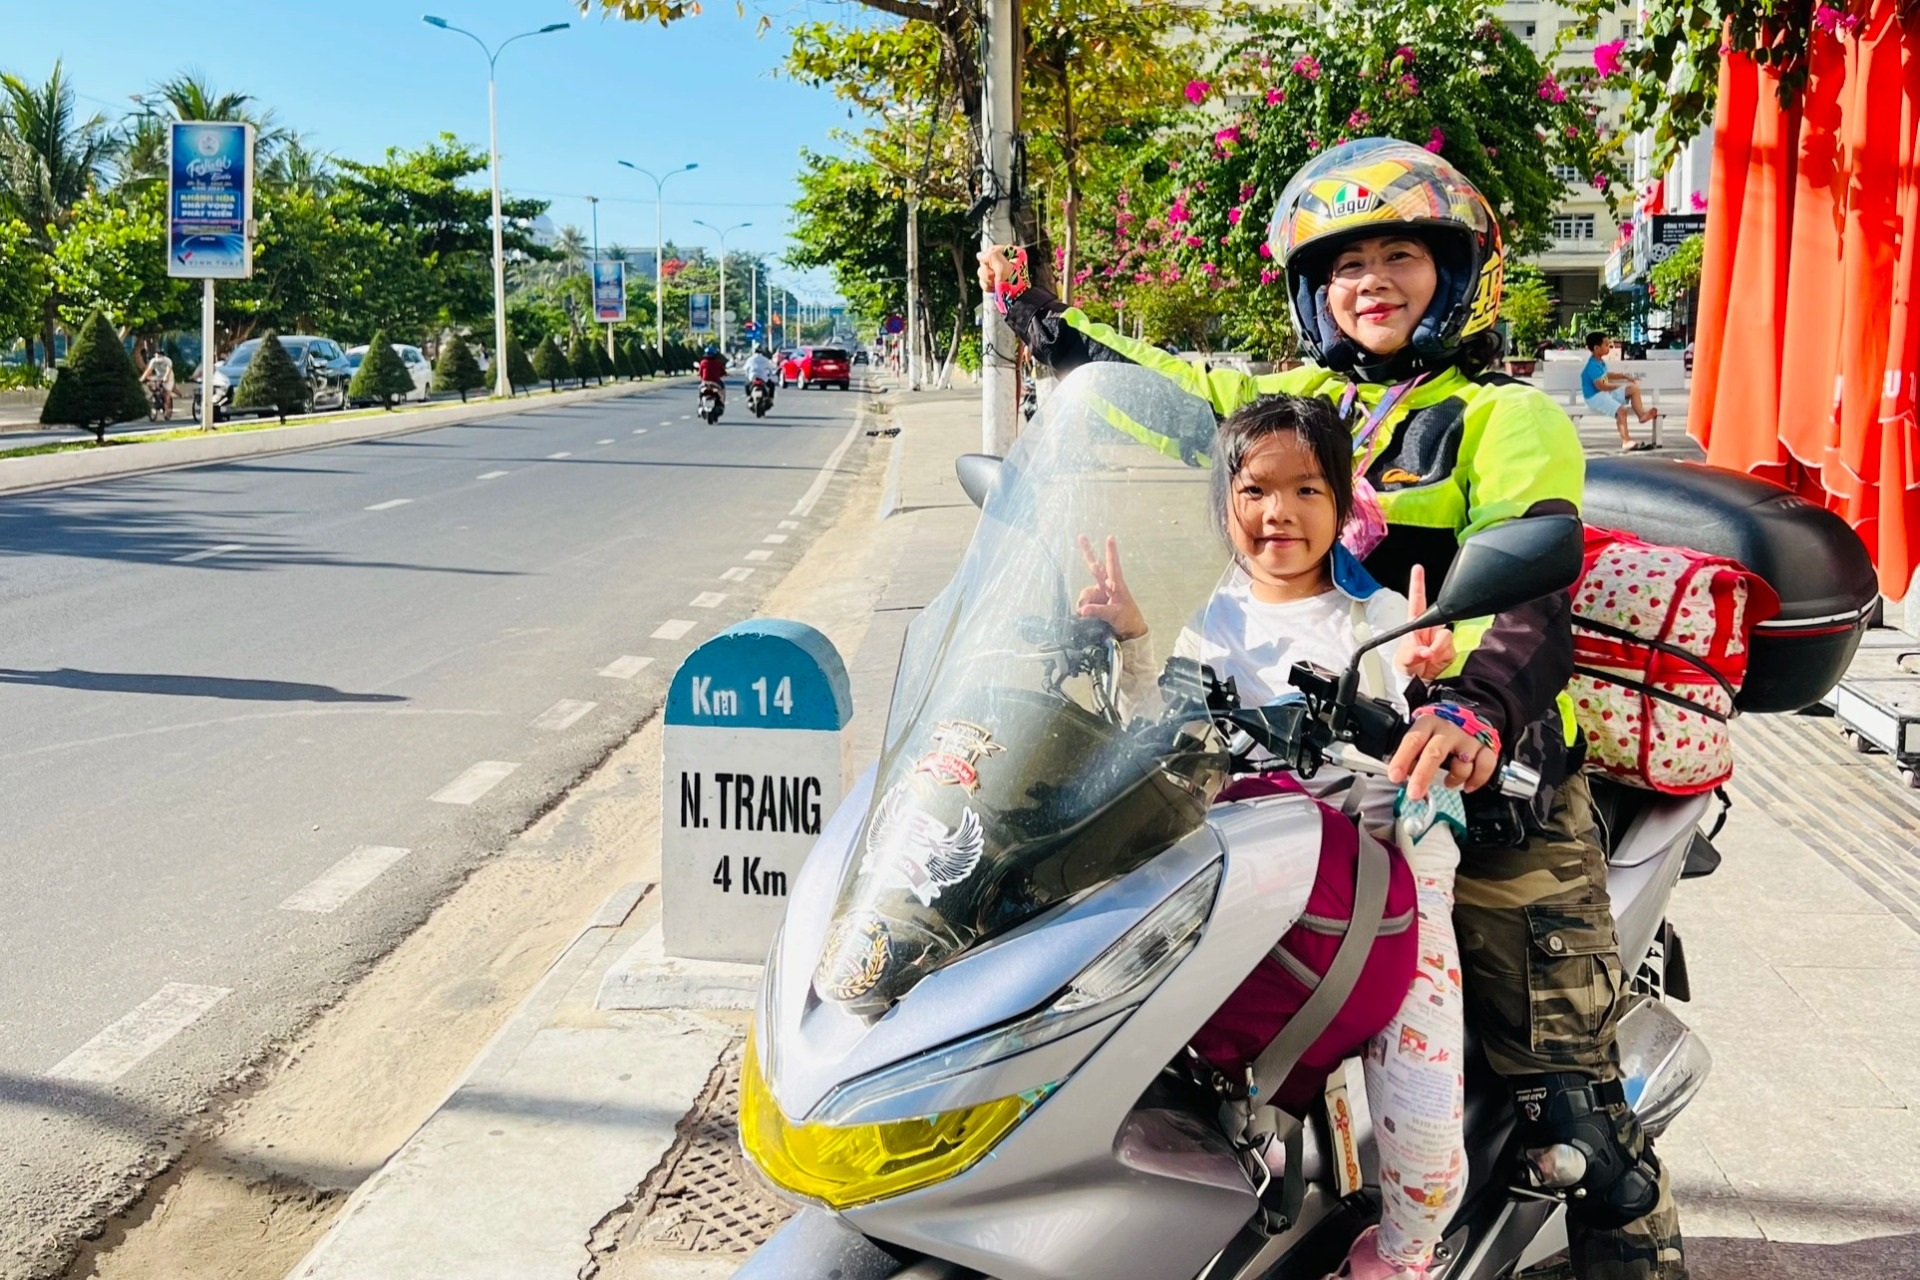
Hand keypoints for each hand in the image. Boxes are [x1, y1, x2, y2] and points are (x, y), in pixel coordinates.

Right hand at [976, 244, 1025, 292]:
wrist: (1015, 302)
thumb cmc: (1014, 286)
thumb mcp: (1003, 269)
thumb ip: (992, 257)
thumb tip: (980, 255)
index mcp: (1013, 254)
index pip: (993, 250)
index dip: (990, 259)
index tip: (994, 267)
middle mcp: (1005, 261)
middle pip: (986, 261)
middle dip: (988, 272)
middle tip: (997, 278)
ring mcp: (999, 271)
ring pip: (983, 270)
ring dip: (987, 279)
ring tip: (996, 284)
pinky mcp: (994, 280)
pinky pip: (983, 279)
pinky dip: (987, 285)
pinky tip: (994, 288)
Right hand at [1075, 534, 1147, 640]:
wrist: (1129, 632)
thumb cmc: (1127, 619)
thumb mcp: (1114, 615)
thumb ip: (1098, 611)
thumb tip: (1082, 610)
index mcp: (1116, 585)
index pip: (1113, 566)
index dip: (1111, 553)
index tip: (1110, 538)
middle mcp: (1106, 586)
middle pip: (1095, 568)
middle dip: (1088, 552)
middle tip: (1081, 536)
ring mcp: (1099, 594)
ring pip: (1085, 594)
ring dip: (1084, 604)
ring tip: (1088, 616)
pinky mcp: (1094, 603)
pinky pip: (1083, 604)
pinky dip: (1083, 610)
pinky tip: (1085, 617)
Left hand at [1389, 717, 1497, 800]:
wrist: (1468, 717)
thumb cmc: (1439, 732)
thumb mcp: (1422, 735)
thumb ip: (1412, 754)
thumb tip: (1400, 776)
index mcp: (1428, 723)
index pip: (1413, 740)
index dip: (1402, 759)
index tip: (1395, 776)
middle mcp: (1449, 729)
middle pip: (1435, 753)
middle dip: (1423, 775)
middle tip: (1414, 793)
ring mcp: (1469, 738)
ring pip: (1462, 763)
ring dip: (1453, 779)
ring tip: (1448, 781)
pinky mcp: (1487, 747)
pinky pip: (1485, 767)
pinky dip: (1477, 780)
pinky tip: (1468, 785)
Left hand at [1393, 564, 1455, 680]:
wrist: (1417, 685)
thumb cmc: (1407, 668)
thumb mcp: (1403, 662)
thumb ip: (1413, 655)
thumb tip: (1426, 651)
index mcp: (1415, 626)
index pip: (1417, 601)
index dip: (1418, 584)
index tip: (1418, 568)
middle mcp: (1429, 629)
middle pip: (1439, 618)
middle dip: (1434, 636)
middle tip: (1427, 651)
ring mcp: (1441, 639)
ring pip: (1445, 636)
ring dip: (1437, 649)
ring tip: (1428, 660)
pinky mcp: (1450, 650)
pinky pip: (1450, 648)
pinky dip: (1442, 656)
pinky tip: (1436, 662)